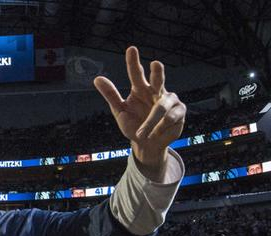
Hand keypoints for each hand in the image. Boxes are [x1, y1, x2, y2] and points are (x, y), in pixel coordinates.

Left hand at [94, 47, 185, 180]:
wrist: (147, 144)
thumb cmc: (133, 125)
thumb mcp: (120, 111)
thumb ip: (111, 95)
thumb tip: (97, 78)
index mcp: (140, 89)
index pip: (136, 74)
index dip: (133, 62)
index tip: (131, 49)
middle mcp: (156, 91)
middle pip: (157, 79)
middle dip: (157, 72)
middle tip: (155, 64)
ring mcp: (170, 100)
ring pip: (161, 106)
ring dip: (150, 121)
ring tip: (142, 133)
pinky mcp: (179, 111)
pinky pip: (170, 117)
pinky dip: (160, 126)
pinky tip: (156, 133)